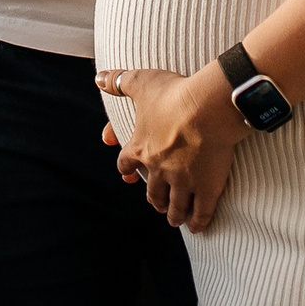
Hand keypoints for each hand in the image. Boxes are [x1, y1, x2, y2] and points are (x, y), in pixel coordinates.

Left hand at [95, 64, 245, 229]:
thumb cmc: (173, 94)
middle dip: (155, 198)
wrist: (206, 109)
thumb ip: (119, 82)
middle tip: (158, 204)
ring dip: (173, 214)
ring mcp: (183, 181)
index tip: (128, 176)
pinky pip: (201, 211)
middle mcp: (159, 169)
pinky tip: (197, 227)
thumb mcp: (141, 82)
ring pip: (175, 205)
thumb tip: (98, 78)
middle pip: (153, 191)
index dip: (126, 169)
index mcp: (140, 148)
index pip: (126, 164)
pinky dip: (198, 221)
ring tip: (175, 220)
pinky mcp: (206, 187)